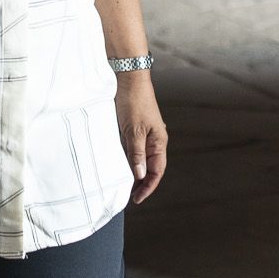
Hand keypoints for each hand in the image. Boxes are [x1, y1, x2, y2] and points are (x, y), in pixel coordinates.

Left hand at [113, 74, 167, 203]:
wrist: (129, 78)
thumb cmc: (134, 102)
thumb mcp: (134, 130)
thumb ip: (137, 154)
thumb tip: (140, 176)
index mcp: (159, 141)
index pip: (157, 171)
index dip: (148, 187)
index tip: (137, 199)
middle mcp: (154, 139)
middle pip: (151, 167)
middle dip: (142, 182)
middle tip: (129, 195)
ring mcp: (145, 133)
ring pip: (141, 158)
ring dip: (134, 171)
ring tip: (123, 184)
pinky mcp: (135, 127)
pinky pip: (133, 148)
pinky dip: (128, 158)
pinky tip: (119, 164)